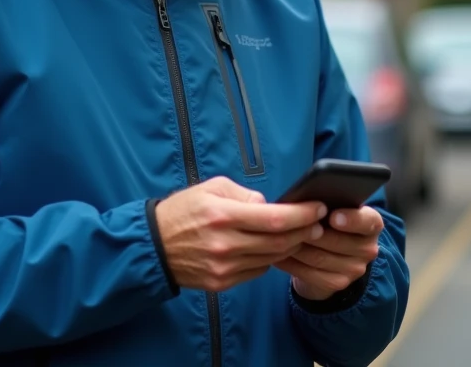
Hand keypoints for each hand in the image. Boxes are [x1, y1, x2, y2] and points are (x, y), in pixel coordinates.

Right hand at [154, 177, 327, 291]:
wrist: (152, 246)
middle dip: (304, 232)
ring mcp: (224, 268)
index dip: (302, 215)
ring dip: (291, 247)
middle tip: (318, 223)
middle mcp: (225, 244)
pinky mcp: (221, 283)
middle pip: (279, 242)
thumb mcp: (212, 188)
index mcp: (223, 216)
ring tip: (302, 235)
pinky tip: (274, 248)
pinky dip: (270, 259)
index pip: (275, 218)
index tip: (318, 208)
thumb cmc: (183, 211)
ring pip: (271, 259)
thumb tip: (270, 206)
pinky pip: (257, 271)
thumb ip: (245, 195)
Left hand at [275, 206, 383, 300]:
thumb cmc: (329, 223)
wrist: (330, 256)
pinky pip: (311, 274)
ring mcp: (355, 269)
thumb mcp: (335, 210)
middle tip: (288, 223)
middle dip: (310, 232)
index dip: (351, 219)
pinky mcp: (339, 283)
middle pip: (337, 241)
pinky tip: (278, 255)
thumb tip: (306, 202)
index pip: (367, 221)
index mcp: (372, 224)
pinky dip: (291, 263)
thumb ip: (328, 205)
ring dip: (295, 247)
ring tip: (277, 237)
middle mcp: (368, 248)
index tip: (333, 217)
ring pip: (319, 258)